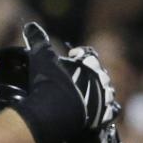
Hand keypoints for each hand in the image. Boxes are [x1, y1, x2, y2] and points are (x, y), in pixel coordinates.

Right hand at [12, 22, 118, 142]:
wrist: (52, 111)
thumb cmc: (48, 82)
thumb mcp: (41, 57)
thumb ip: (38, 40)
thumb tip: (30, 25)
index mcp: (89, 63)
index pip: (89, 54)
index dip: (80, 55)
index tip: (71, 57)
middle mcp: (100, 79)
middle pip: (100, 74)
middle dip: (90, 76)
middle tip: (77, 80)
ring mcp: (104, 98)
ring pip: (108, 92)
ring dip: (100, 93)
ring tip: (88, 97)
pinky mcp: (104, 117)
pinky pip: (112, 111)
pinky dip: (107, 111)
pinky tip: (99, 113)